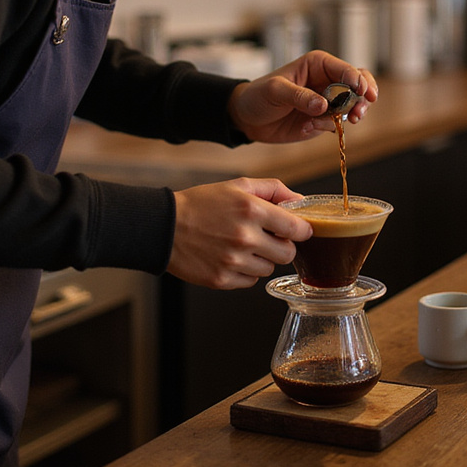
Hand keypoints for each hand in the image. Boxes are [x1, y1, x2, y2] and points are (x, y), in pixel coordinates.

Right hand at [168, 178, 311, 288]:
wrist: (164, 226)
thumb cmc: (202, 203)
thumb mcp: (238, 185)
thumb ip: (273, 189)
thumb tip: (299, 199)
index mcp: (252, 210)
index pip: (297, 228)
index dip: (302, 230)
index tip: (299, 230)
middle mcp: (245, 237)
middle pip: (288, 254)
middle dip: (282, 246)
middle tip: (268, 238)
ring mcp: (233, 261)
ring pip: (268, 268)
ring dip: (262, 259)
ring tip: (243, 246)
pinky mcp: (222, 280)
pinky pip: (250, 282)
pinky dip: (245, 272)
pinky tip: (231, 257)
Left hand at [227, 49, 378, 143]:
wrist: (248, 119)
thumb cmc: (258, 96)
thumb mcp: (275, 91)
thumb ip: (299, 96)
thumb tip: (323, 105)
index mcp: (317, 65)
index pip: (345, 69)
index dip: (357, 79)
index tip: (361, 91)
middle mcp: (327, 81)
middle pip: (359, 83)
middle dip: (365, 95)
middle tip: (361, 109)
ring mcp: (328, 101)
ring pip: (354, 104)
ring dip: (355, 112)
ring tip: (351, 121)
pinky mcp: (324, 120)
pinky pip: (338, 123)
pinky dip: (332, 127)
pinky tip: (312, 128)